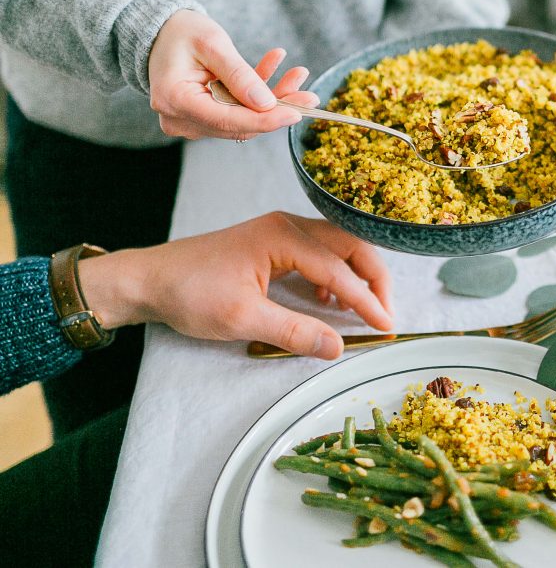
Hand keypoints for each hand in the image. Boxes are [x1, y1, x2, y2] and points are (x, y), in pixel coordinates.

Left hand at [79, 213, 393, 358]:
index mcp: (281, 236)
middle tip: (385, 312)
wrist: (152, 279)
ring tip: (364, 308)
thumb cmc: (191, 292)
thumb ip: (293, 331)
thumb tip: (337, 346)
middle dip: (372, 276)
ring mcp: (279, 230)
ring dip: (355, 273)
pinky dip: (334, 273)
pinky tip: (328, 301)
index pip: (338, 268)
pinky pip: (318, 251)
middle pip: (347, 243)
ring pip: (335, 245)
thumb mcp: (242, 318)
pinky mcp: (272, 241)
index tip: (386, 325)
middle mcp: (286, 225)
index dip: (366, 298)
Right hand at [148, 9, 318, 139]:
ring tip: (298, 75)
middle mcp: (180, 118)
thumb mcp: (212, 44)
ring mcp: (190, 121)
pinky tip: (275, 67)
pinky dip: (257, 94)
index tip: (298, 113)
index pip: (228, 121)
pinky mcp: (202, 117)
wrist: (159, 31)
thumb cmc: (180, 32)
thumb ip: (239, 75)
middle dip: (277, 109)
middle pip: (238, 124)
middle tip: (310, 95)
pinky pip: (236, 111)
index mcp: (176, 100)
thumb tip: (267, 104)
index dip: (266, 120)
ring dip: (272, 100)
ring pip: (242, 119)